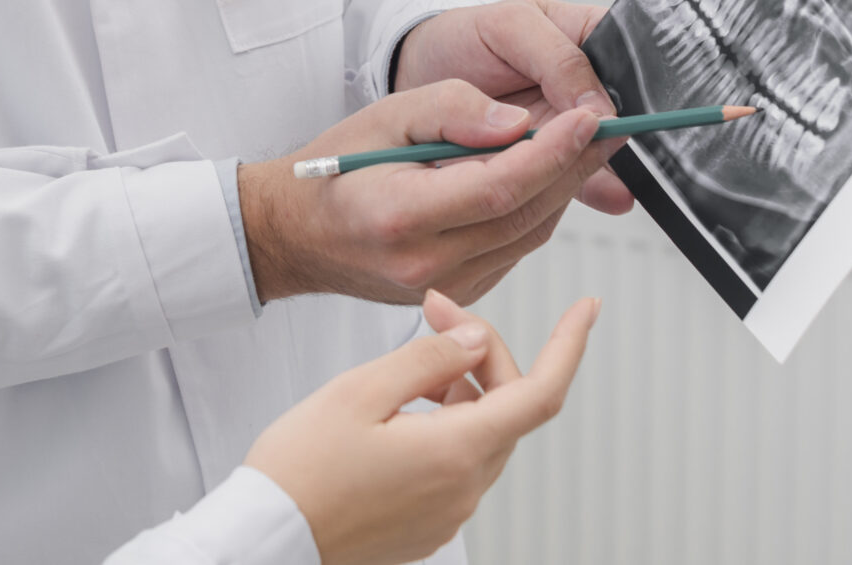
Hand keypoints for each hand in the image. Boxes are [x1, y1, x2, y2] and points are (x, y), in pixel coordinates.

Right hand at [239, 81, 619, 305]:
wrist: (296, 234)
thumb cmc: (331, 173)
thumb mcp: (382, 117)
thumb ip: (450, 110)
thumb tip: (518, 121)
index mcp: (404, 218)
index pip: (500, 186)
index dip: (553, 152)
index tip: (588, 117)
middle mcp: (429, 263)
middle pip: (526, 213)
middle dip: (574, 164)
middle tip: (606, 122)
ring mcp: (446, 286)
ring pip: (530, 233)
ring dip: (563, 187)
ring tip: (584, 142)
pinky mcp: (461, 291)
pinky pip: (517, 248)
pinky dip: (537, 209)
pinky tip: (544, 176)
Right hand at [244, 290, 598, 564]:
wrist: (266, 541)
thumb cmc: (300, 472)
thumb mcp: (359, 392)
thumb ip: (428, 359)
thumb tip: (476, 340)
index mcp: (456, 453)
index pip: (540, 394)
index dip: (568, 345)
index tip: (584, 310)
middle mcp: (463, 489)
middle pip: (506, 407)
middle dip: (482, 353)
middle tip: (434, 313)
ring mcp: (448, 512)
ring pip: (481, 433)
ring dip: (459, 390)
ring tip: (403, 369)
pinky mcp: (427, 524)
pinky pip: (457, 464)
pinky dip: (443, 426)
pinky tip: (397, 412)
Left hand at [392, 0, 635, 215]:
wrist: (422, 73)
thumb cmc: (465, 38)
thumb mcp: (509, 27)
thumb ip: (558, 60)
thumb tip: (600, 108)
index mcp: (593, 38)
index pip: (637, 63)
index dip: (637, 90)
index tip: (616, 113)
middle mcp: (589, 86)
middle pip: (628, 115)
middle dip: (621, 134)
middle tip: (607, 146)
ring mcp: (570, 126)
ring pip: (606, 153)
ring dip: (604, 166)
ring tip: (600, 175)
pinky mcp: (550, 161)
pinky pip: (580, 181)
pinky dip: (587, 191)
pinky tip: (600, 196)